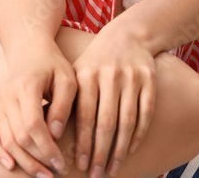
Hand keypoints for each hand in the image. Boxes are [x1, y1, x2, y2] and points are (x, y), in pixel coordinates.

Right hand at [0, 36, 76, 176]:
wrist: (29, 51)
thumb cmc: (53, 65)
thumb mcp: (67, 78)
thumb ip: (63, 104)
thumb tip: (55, 134)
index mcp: (26, 85)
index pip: (33, 124)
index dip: (46, 147)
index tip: (62, 163)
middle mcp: (7, 96)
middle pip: (19, 136)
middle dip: (37, 159)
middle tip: (56, 173)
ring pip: (6, 140)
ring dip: (23, 161)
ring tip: (42, 175)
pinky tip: (11, 166)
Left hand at [72, 26, 156, 176]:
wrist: (128, 34)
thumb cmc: (96, 61)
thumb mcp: (77, 73)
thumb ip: (67, 100)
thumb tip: (49, 137)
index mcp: (88, 75)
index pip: (84, 116)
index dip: (82, 142)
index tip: (80, 165)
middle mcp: (110, 76)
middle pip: (106, 122)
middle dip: (100, 152)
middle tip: (96, 175)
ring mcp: (132, 78)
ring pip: (127, 121)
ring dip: (120, 149)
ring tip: (113, 169)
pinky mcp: (149, 80)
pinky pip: (146, 113)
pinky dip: (139, 134)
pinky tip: (130, 150)